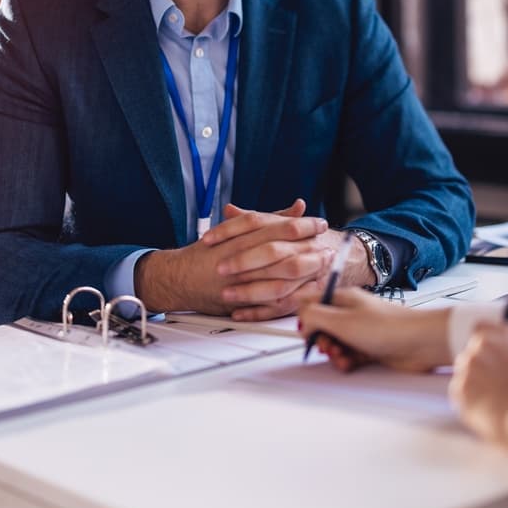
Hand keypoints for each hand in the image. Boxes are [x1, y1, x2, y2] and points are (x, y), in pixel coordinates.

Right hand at [135, 200, 365, 320]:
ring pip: (280, 278)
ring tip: (323, 267)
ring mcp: (240, 281)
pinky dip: (290, 297)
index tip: (320, 224)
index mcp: (242, 236)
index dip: (304, 226)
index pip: (279, 227)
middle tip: (328, 247)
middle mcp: (241, 257)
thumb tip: (299, 206)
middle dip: (310, 250)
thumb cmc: (209, 251)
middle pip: (284, 252)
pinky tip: (307, 292)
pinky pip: (271, 302)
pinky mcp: (241, 301)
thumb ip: (272, 217)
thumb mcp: (238, 228)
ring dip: (305, 273)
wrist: (179, 277)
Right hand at [298, 288, 452, 371]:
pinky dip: (347, 361)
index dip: (306, 318)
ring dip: (334, 353)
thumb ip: (314, 316)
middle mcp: (351, 312)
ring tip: (342, 357)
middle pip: (323, 326)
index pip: (314, 301)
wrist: (420, 342)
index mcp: (343, 298)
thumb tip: (301, 320)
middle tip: (328, 346)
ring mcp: (362, 330)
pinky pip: (350, 355)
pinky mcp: (371, 347)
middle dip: (321, 340)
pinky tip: (350, 364)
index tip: (308, 332)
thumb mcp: (341, 320)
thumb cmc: (388, 326)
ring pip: (336, 343)